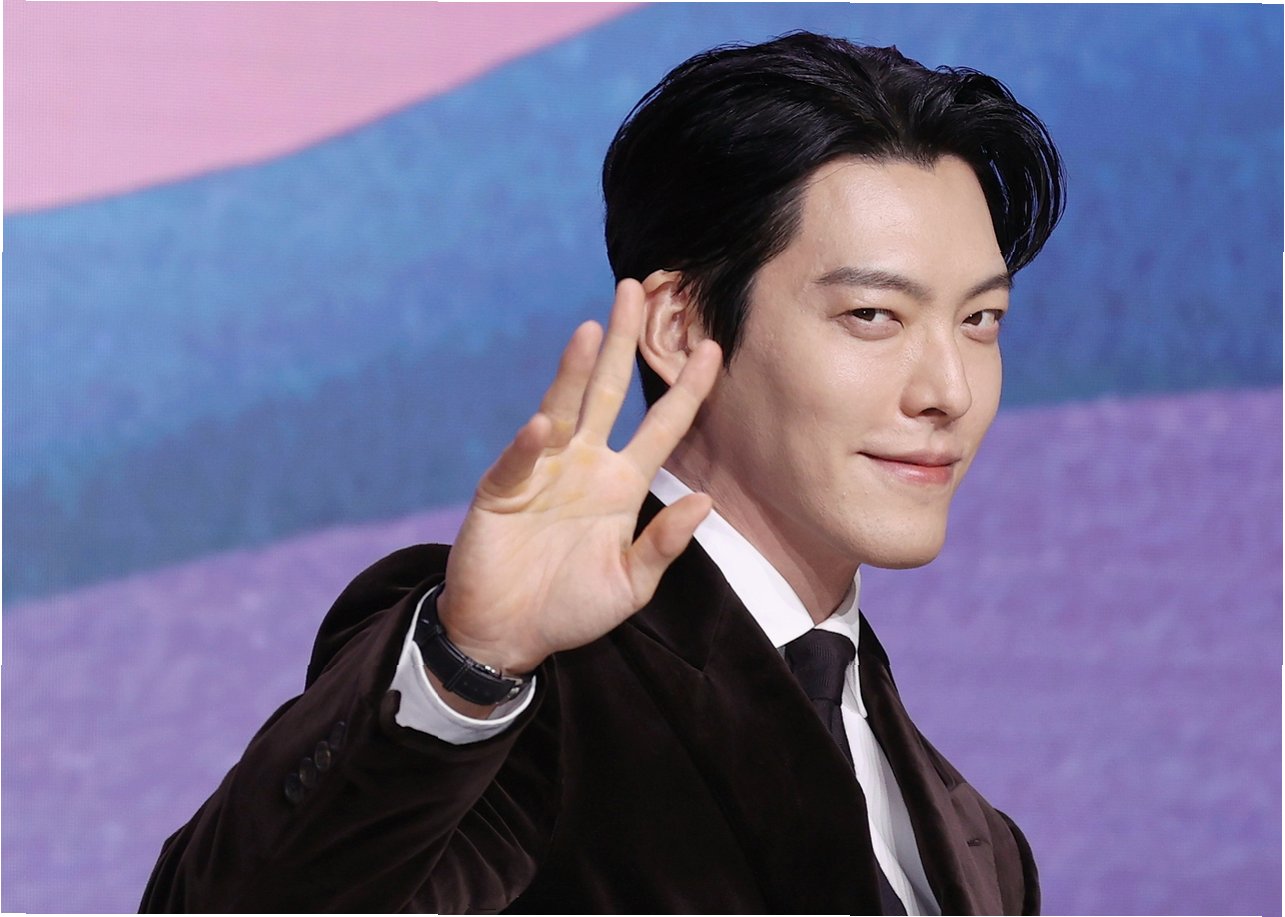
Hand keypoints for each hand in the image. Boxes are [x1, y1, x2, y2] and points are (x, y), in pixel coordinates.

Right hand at [437, 279, 721, 691]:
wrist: (508, 635)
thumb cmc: (571, 608)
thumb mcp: (630, 584)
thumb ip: (664, 545)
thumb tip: (705, 501)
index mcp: (621, 485)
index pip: (662, 427)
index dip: (687, 391)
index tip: (713, 349)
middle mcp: (584, 465)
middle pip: (608, 392)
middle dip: (623, 343)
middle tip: (634, 292)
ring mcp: (542, 472)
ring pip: (562, 409)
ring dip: (575, 371)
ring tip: (592, 330)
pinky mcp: (502, 490)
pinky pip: (518, 463)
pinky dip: (528, 446)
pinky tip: (542, 425)